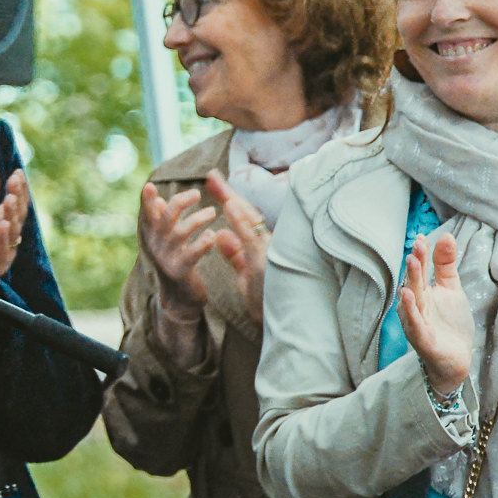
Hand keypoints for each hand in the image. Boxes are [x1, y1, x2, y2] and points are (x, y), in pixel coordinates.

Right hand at [138, 182, 218, 308]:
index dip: (147, 200)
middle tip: (197, 193)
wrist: (180, 298)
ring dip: (196, 219)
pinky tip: (212, 236)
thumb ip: (164, 222)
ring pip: (179, 233)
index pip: (148, 214)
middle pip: (164, 219)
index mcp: (152, 236)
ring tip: (212, 212)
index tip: (150, 185)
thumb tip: (161, 200)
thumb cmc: (176, 264)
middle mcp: (156, 246)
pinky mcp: (179, 272)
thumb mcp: (167, 242)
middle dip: (179, 203)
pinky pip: (191, 254)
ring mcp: (166, 259)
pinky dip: (202, 243)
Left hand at [204, 171, 270, 330]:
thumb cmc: (266, 299)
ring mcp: (270, 250)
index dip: (228, 199)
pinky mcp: (268, 261)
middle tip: (211, 175)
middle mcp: (269, 243)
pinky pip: (253, 237)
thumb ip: (234, 253)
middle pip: (248, 213)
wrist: (286, 322)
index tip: (212, 182)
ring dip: (235, 202)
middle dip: (228, 194)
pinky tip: (230, 207)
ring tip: (218, 186)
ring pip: (252, 221)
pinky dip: (241, 221)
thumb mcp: (245, 273)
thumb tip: (220, 233)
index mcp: (261, 245)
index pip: (244, 218)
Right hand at [398, 231, 473, 397]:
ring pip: (412, 298)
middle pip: (414, 281)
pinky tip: (407, 295)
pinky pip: (414, 321)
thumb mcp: (451, 289)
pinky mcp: (421, 338)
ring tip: (412, 263)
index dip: (421, 254)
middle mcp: (414, 304)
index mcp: (421, 291)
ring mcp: (415, 320)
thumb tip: (446, 235)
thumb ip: (446, 264)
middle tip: (417, 246)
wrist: (456, 358)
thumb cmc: (450, 322)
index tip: (422, 238)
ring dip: (411, 280)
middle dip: (415, 264)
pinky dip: (410, 309)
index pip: (420, 269)